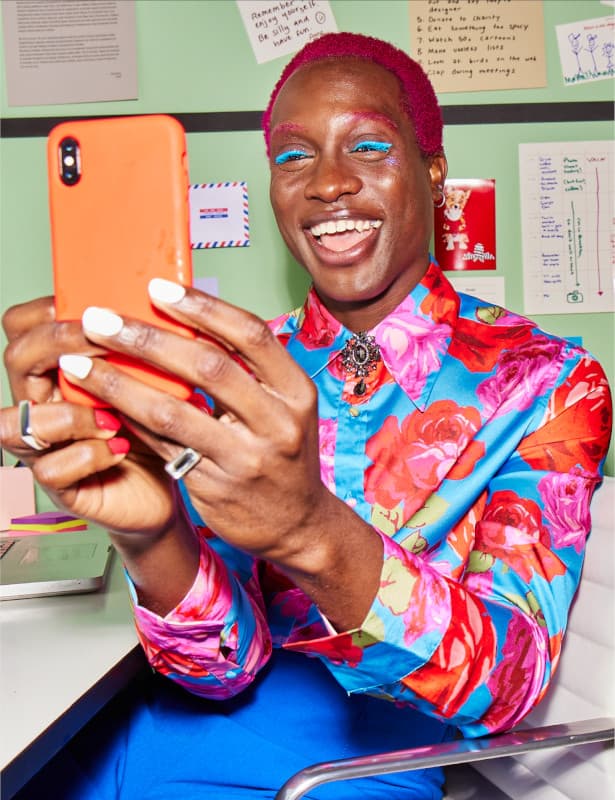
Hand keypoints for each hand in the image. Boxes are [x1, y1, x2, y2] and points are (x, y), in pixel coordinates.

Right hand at [1, 297, 176, 535]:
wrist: (174, 482)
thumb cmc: (161, 426)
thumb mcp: (155, 378)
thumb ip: (144, 349)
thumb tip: (160, 306)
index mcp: (60, 370)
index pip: (23, 327)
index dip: (46, 311)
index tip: (89, 305)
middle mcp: (43, 404)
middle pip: (16, 359)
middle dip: (59, 344)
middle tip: (103, 344)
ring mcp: (46, 446)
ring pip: (19, 421)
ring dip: (70, 414)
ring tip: (112, 416)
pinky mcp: (61, 485)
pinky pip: (52, 469)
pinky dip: (91, 455)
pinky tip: (122, 448)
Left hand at [56, 281, 329, 565]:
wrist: (296, 523)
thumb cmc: (283, 453)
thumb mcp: (284, 407)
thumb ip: (247, 371)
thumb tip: (184, 319)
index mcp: (296, 391)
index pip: (250, 334)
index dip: (202, 306)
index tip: (157, 288)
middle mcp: (276, 423)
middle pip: (207, 366)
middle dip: (146, 338)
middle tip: (100, 319)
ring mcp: (245, 458)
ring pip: (171, 411)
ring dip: (119, 383)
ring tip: (80, 362)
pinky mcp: (213, 486)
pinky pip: (161, 446)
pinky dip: (129, 420)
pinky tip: (100, 402)